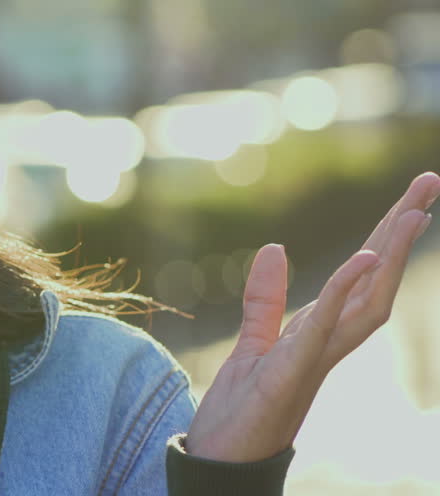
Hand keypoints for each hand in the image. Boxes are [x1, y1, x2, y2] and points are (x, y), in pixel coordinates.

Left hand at [184, 171, 437, 461]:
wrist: (224, 459)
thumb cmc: (243, 408)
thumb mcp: (254, 342)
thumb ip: (265, 298)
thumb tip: (275, 247)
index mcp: (323, 332)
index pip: (364, 277)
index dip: (389, 237)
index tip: (415, 198)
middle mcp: (329, 343)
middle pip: (379, 280)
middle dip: (403, 231)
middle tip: (429, 182)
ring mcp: (316, 359)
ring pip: (367, 302)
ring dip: (389, 255)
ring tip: (412, 210)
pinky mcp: (290, 372)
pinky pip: (322, 329)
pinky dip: (342, 293)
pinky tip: (364, 260)